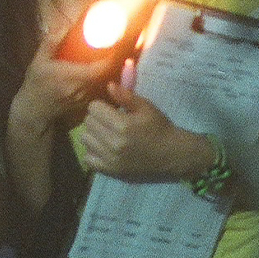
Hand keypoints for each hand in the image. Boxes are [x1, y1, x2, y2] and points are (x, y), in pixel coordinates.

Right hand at [10, 30, 116, 129]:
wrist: (34, 111)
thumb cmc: (36, 84)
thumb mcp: (39, 60)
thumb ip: (52, 41)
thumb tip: (65, 24)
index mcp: (75, 76)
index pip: (103, 66)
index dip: (114, 54)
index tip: (119, 41)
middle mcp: (86, 89)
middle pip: (111, 73)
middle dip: (119, 60)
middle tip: (126, 46)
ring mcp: (89, 98)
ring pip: (110, 83)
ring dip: (116, 70)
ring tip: (123, 57)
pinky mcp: (89, 104)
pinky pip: (105, 91)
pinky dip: (111, 81)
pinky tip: (113, 72)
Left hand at [79, 80, 204, 180]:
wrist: (173, 156)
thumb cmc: (160, 129)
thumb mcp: (146, 108)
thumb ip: (126, 96)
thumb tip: (108, 85)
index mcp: (123, 125)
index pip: (94, 108)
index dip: (101, 105)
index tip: (110, 109)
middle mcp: (113, 143)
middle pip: (88, 122)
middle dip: (97, 118)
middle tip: (109, 120)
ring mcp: (110, 159)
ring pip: (85, 139)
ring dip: (93, 133)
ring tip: (105, 133)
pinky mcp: (110, 171)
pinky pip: (88, 158)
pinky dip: (93, 151)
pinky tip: (104, 148)